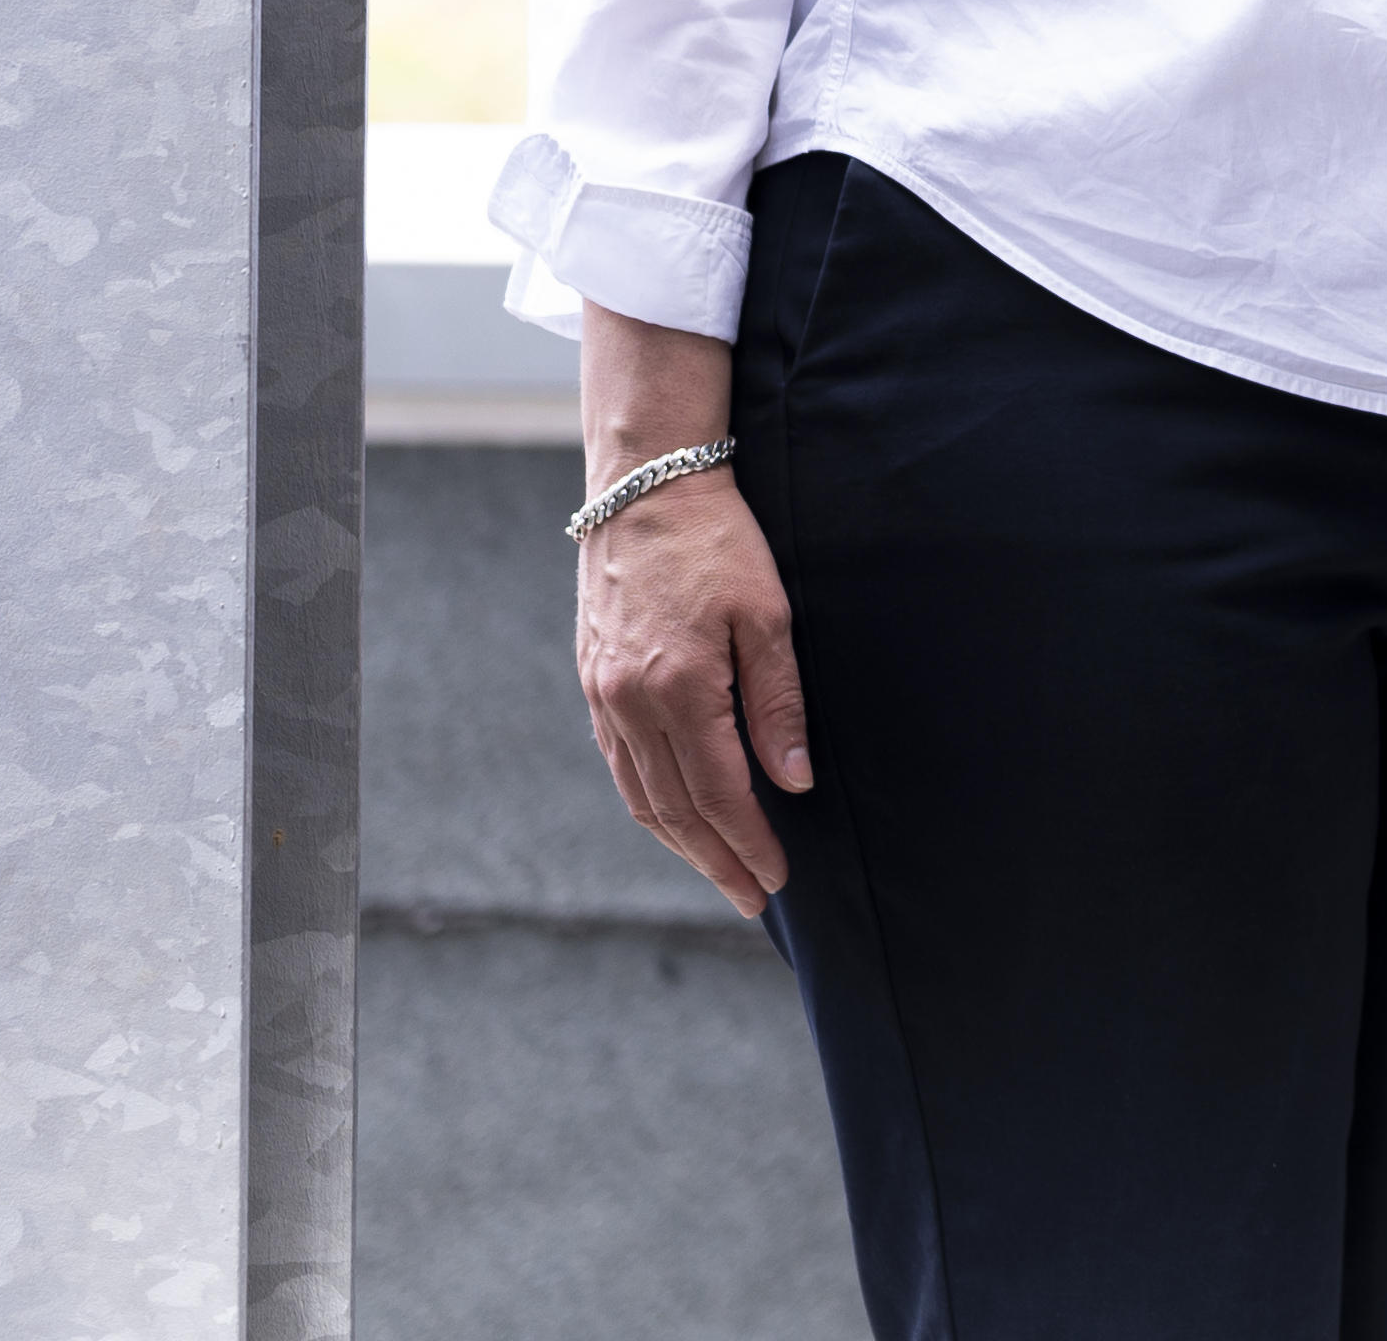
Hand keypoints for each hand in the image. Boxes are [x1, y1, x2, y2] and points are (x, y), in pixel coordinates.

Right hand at [571, 314, 809, 919]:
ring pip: (641, 795)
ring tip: (720, 870)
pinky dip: (650, 803)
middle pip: (675, 809)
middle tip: (752, 898)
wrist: (645, 488)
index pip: (719, 792)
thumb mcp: (767, 615)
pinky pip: (620, 766)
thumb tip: (793, 780)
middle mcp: (629, 704)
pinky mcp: (594, 684)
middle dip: (716, 860)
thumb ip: (778, 702)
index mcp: (676, 689)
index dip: (749, 841)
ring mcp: (603, 697)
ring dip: (680, 842)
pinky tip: (676, 818)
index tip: (778, 878)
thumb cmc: (718, 544)